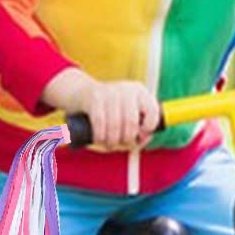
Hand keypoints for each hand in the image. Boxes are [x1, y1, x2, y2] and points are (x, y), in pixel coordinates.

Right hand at [43, 68, 159, 149]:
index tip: (140, 136)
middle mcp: (127, 89)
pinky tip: (99, 140)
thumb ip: (139, 126)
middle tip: (122, 145)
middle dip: (127, 139)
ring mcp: (110, 91)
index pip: (153, 111)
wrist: (81, 93)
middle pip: (132, 121)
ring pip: (115, 124)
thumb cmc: (111, 108)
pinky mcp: (94, 97)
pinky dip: (100, 136)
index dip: (148, 128)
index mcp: (140, 92)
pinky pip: (100, 122)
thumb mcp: (128, 111)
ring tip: (110, 145)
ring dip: (113, 141)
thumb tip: (143, 139)